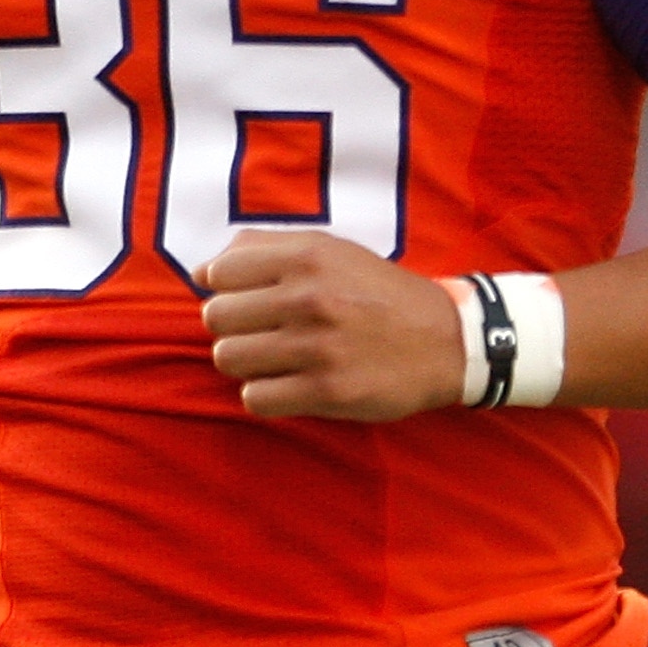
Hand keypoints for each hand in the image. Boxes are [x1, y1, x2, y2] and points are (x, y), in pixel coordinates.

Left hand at [200, 230, 465, 420]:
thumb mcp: (331, 250)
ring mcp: (316, 346)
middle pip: (217, 318)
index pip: (219, 272)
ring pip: (229, 358)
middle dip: (233, 327)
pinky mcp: (326, 390)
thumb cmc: (377, 293)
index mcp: (307, 256)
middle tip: (262, 332)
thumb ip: (267, 248)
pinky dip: (265, 394)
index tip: (248, 299)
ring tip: (275, 359)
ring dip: (246, 362)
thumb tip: (203, 270)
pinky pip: (255, 398)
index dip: (225, 288)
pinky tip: (288, 384)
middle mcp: (308, 297)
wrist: (445, 340)